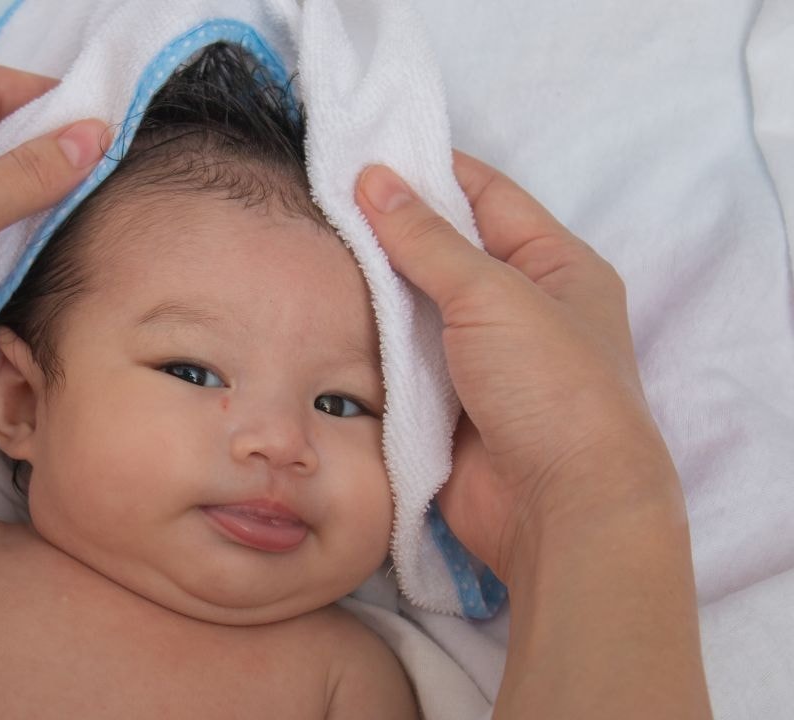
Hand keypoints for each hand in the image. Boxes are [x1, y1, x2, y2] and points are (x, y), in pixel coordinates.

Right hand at [355, 153, 681, 586]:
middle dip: (390, 229)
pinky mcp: (445, 407)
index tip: (366, 151)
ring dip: (373, 288)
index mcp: (556, 265)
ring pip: (415, 308)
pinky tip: (322, 316)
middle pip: (445, 252)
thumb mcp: (492, 294)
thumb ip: (427, 238)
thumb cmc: (551, 388)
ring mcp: (480, 360)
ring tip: (309, 248)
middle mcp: (520, 308)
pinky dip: (368, 342)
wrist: (559, 509)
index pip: (486, 196)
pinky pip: (400, 361)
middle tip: (322, 198)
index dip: (430, 170)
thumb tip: (374, 178)